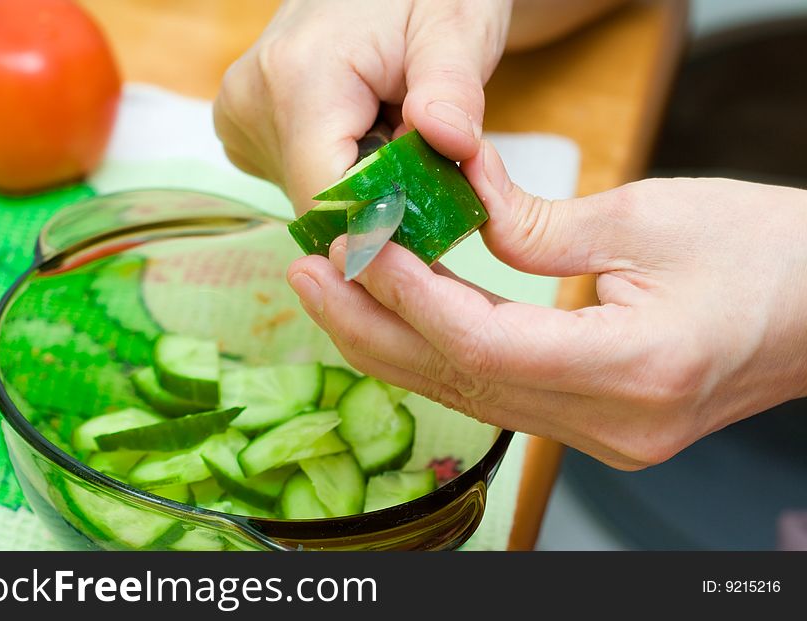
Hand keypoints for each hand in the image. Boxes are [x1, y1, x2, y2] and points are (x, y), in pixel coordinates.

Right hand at [214, 0, 511, 213]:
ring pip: (311, 197)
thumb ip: (454, 87)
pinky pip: (299, 177)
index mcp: (297, 79)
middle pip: (322, 204)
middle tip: (426, 148)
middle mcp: (252, 104)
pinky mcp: (242, 127)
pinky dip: (341, 169)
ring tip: (391, 122)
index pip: (331, 200)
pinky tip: (363, 125)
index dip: (387, 223)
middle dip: (383, 198)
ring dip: (364, 185)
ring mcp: (240, 117)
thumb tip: (452, 143)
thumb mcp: (456, 25)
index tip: (438, 215)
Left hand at [287, 140, 806, 469]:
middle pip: (458, 382)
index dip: (408, 294)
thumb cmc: (766, 253)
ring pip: (467, 397)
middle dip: (371, 327)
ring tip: (330, 294)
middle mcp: (613, 424)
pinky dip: (438, 357)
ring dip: (392, 344)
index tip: (356, 244)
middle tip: (306, 273)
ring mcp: (603, 438)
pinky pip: (495, 397)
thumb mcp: (650, 217)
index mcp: (638, 367)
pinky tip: (395, 323)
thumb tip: (454, 200)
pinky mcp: (596, 427)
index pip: (482, 343)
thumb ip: (536, 223)